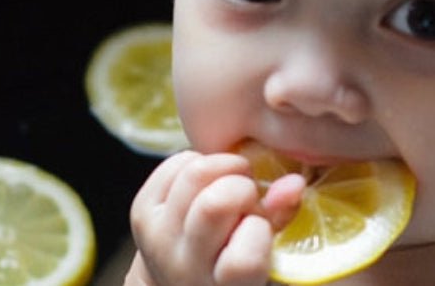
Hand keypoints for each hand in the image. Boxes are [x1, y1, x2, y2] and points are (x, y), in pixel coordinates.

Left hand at [125, 150, 305, 285]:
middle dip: (242, 187)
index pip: (241, 262)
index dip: (258, 229)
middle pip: (213, 205)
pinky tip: (206, 182)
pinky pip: (175, 163)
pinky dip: (197, 161)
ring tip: (229, 184)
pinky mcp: (141, 212)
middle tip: (248, 197)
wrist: (181, 279)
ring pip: (195, 173)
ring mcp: (156, 238)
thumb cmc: (235, 259)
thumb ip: (283, 217)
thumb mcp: (268, 252)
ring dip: (222, 168)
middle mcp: (183, 268)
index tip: (261, 226)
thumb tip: (293, 182)